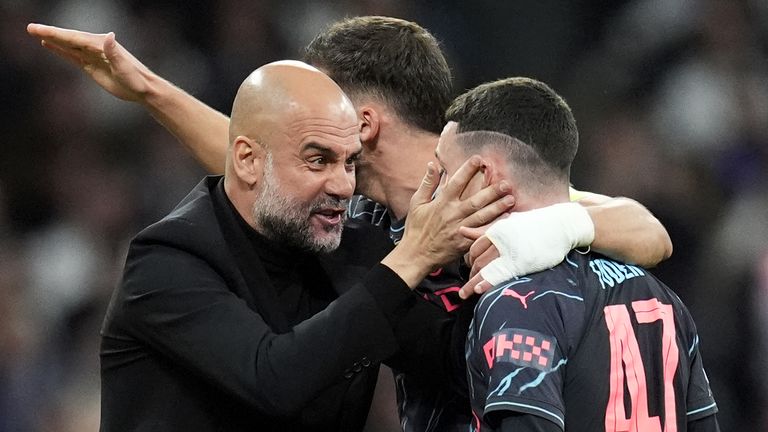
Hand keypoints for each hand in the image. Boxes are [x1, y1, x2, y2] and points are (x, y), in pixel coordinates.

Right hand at [27, 23, 155, 101]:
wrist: (143, 89)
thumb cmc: (136, 79)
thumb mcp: (125, 68)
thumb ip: (115, 53)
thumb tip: (109, 36)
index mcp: (101, 45)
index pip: (75, 38)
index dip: (56, 34)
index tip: (40, 31)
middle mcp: (96, 47)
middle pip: (68, 39)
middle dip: (49, 33)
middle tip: (30, 28)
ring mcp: (92, 56)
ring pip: (68, 45)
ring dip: (52, 39)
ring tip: (35, 33)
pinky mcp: (91, 65)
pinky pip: (72, 56)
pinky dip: (60, 50)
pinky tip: (49, 45)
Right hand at [382, 157, 513, 287]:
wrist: (416, 255)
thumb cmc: (416, 228)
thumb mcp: (417, 203)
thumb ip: (427, 183)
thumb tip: (433, 164)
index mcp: (442, 202)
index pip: (457, 182)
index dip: (468, 170)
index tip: (479, 159)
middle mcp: (453, 214)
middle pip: (475, 200)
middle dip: (491, 191)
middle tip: (506, 182)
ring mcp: (460, 229)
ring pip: (482, 216)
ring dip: (497, 207)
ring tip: (511, 199)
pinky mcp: (464, 242)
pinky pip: (482, 232)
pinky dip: (494, 226)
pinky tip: (505, 220)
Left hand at [459, 202, 594, 298]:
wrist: (562, 224)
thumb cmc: (537, 224)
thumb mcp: (509, 222)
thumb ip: (485, 229)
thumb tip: (462, 230)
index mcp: (496, 229)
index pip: (474, 248)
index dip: (469, 261)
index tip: (471, 269)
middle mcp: (500, 240)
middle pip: (476, 260)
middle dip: (469, 274)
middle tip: (466, 285)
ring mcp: (509, 251)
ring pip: (484, 269)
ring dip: (472, 283)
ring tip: (465, 293)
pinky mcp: (520, 262)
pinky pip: (498, 275)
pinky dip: (486, 283)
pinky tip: (478, 290)